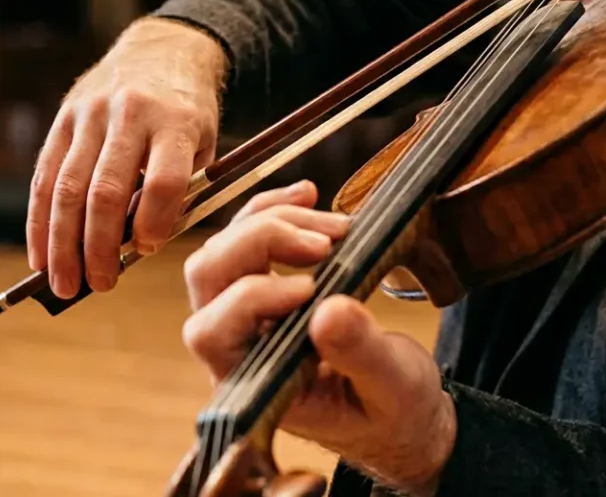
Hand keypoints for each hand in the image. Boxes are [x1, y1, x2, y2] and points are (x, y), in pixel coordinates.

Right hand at [29, 17, 227, 298]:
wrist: (162, 50)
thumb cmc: (186, 114)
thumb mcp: (202, 144)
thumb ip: (177, 192)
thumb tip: (137, 249)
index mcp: (175, 121)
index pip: (163, 180)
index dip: (154, 222)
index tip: (147, 251)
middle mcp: (129, 114)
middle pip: (106, 190)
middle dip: (98, 247)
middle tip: (100, 286)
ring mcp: (90, 114)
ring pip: (67, 188)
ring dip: (62, 244)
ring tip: (64, 284)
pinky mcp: (63, 119)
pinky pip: (44, 176)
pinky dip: (39, 222)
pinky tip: (39, 255)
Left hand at [181, 181, 455, 494]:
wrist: (398, 406)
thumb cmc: (390, 411)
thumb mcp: (391, 388)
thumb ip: (359, 354)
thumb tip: (328, 310)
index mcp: (251, 383)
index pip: (213, 332)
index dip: (251, 298)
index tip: (314, 287)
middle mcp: (234, 345)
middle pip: (207, 276)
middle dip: (261, 241)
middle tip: (325, 242)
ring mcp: (242, 311)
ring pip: (223, 247)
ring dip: (274, 220)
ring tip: (337, 226)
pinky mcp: (263, 284)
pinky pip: (248, 234)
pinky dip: (275, 209)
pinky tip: (310, 194)